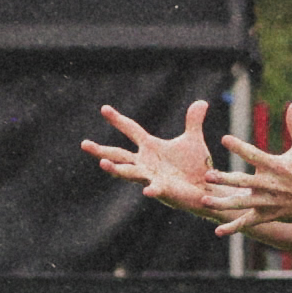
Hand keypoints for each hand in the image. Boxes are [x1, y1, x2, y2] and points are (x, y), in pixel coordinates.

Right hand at [82, 101, 221, 212]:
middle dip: (101, 151)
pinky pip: (156, 189)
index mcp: (150, 148)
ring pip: (129, 173)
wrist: (207, 188)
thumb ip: (193, 121)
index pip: (130, 130)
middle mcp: (146, 163)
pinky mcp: (165, 189)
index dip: (117, 119)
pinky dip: (152, 189)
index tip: (103, 108)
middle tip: (84, 144)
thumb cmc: (196, 166)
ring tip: (103, 164)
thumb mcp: (193, 140)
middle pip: (119, 155)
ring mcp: (152, 177)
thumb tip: (201, 102)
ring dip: (116, 169)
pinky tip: (147, 190)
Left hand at [207, 105, 291, 234]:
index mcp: (276, 166)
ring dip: (222, 202)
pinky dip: (233, 227)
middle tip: (208, 175)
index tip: (225, 139)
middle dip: (225, 178)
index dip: (239, 147)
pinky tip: (218, 231)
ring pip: (241, 203)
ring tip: (205, 200)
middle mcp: (270, 185)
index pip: (254, 154)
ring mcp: (268, 202)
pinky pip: (248, 222)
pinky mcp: (269, 215)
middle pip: (243, 181)